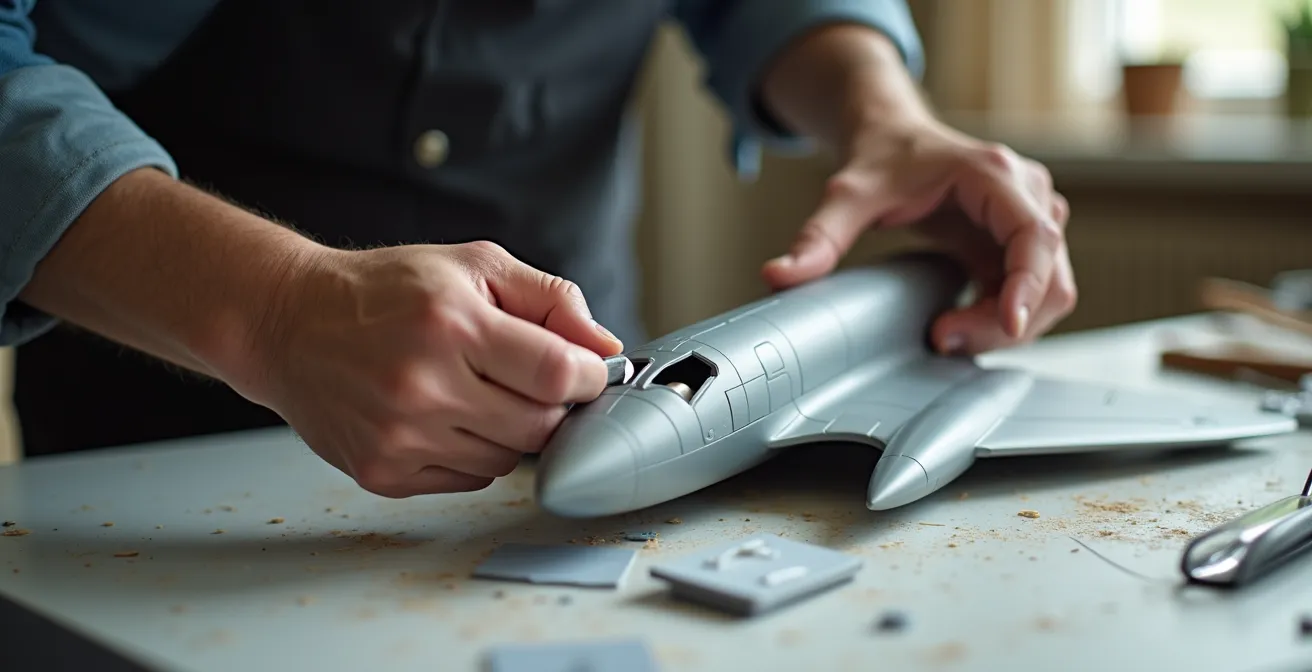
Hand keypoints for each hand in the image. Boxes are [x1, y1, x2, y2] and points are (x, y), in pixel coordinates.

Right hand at [244, 241, 623, 496]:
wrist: (289, 322)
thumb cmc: (387, 290)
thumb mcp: (473, 266)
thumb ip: (550, 298)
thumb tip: (606, 349)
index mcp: (452, 323)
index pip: (557, 373)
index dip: (589, 377)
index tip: (588, 372)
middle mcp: (423, 384)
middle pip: (540, 426)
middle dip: (553, 406)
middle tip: (532, 382)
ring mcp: (400, 436)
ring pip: (507, 460)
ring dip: (512, 432)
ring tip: (478, 392)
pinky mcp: (383, 472)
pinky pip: (467, 479)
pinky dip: (473, 453)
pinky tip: (446, 416)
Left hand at [761, 122, 1075, 354]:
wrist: (893, 137)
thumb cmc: (881, 158)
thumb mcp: (846, 195)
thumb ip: (817, 237)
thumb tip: (778, 275)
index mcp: (993, 174)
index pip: (1034, 234)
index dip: (1028, 283)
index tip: (1008, 323)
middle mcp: (1028, 192)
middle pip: (1048, 274)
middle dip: (1004, 321)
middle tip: (942, 338)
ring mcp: (1033, 216)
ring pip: (1049, 289)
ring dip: (1006, 326)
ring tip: (944, 333)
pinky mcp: (1024, 241)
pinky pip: (1034, 291)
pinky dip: (1003, 318)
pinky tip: (960, 324)